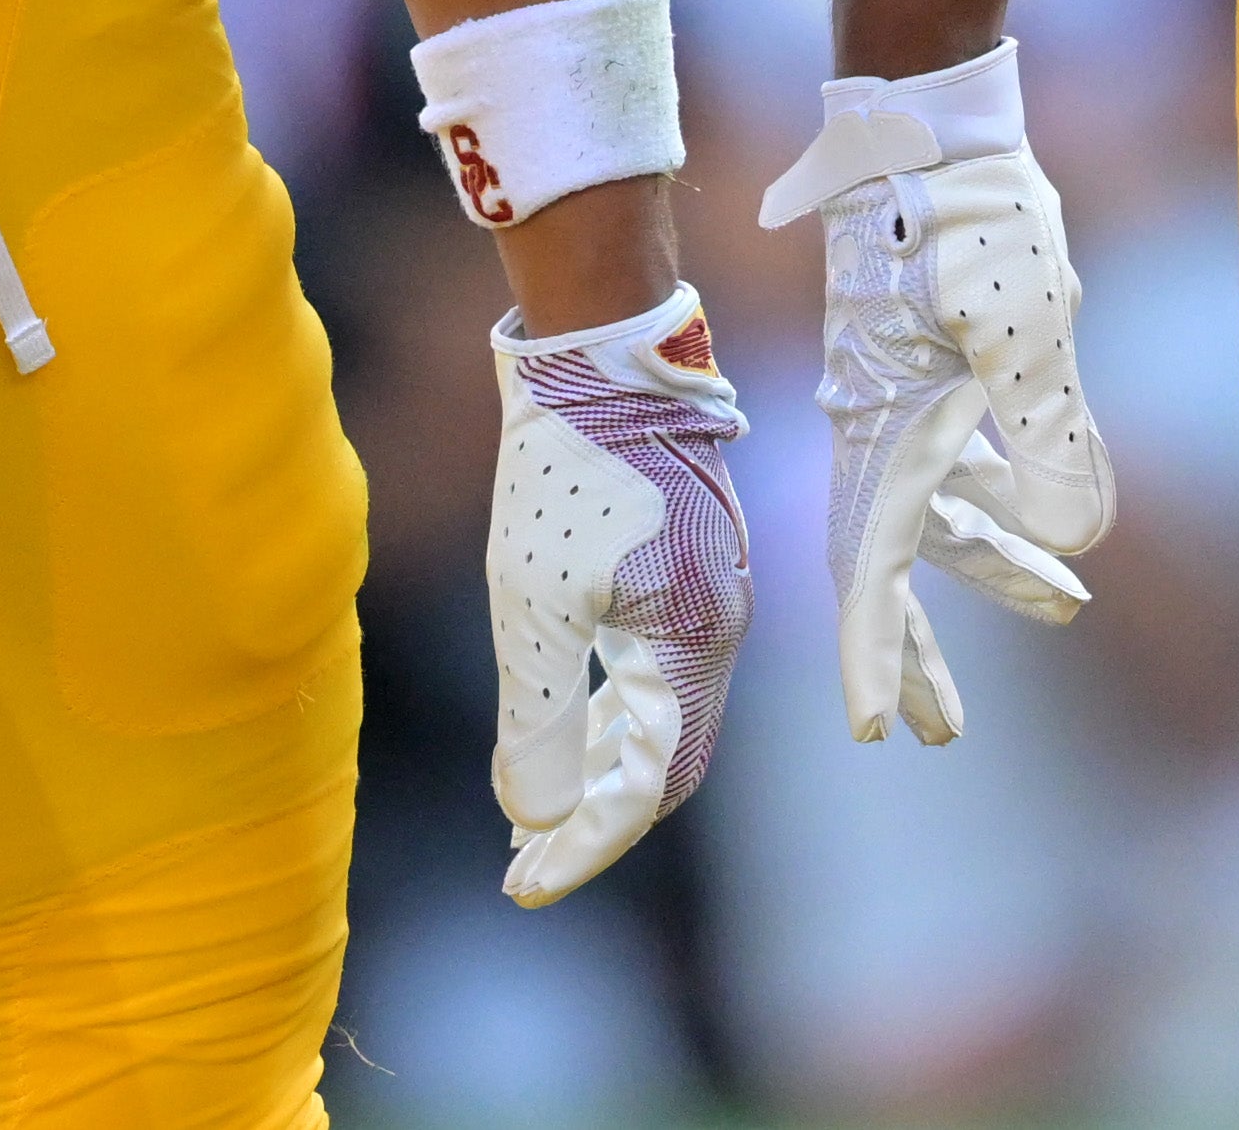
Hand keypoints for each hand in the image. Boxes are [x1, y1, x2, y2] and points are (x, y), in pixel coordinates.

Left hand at [488, 288, 749, 904]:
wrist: (605, 354)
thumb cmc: (568, 471)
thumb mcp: (535, 603)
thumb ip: (539, 718)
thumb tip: (534, 817)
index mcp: (696, 644)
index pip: (649, 785)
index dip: (585, 843)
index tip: (522, 884)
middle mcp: (719, 628)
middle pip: (664, 762)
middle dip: (591, 819)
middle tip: (519, 862)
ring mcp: (709, 595)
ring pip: (660, 717)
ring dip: (596, 770)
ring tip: (528, 810)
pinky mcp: (686, 568)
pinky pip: (655, 671)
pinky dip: (608, 714)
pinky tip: (562, 722)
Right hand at [760, 41, 1114, 743]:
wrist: (928, 127)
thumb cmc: (970, 220)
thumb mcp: (1024, 328)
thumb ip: (1049, 433)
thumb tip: (1077, 541)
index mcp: (887, 426)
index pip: (875, 568)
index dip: (879, 653)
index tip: (880, 731)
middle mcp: (876, 422)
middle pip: (890, 562)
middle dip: (920, 647)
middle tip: (940, 733)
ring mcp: (895, 393)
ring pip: (933, 510)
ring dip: (987, 565)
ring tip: (1065, 605)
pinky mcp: (922, 364)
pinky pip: (953, 457)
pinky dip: (993, 495)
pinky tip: (1045, 513)